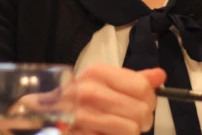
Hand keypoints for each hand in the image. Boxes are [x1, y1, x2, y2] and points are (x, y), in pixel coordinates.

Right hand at [6, 64, 165, 134]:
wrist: (41, 115)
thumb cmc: (78, 97)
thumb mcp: (103, 82)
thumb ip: (134, 80)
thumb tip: (161, 76)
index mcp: (97, 73)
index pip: (143, 88)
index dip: (150, 99)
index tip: (144, 103)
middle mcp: (87, 92)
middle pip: (141, 111)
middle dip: (142, 120)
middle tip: (132, 120)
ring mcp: (80, 116)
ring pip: (131, 130)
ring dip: (130, 133)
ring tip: (120, 129)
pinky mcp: (77, 133)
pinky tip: (106, 134)